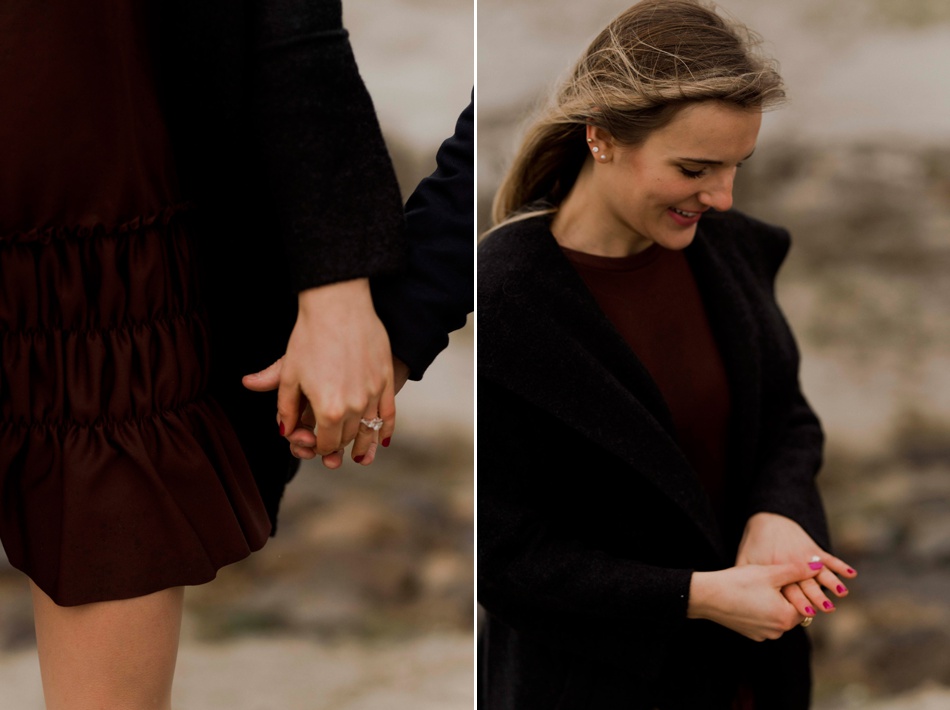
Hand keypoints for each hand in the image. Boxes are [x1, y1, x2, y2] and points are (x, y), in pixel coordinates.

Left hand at [242, 278, 395, 462]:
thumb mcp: (289, 374)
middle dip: (337, 445)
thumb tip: (284, 431)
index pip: (325, 444)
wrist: (338, 307)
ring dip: (362, 444)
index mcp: (327, 410)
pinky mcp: (386, 381)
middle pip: (347, 438)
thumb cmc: (309, 338)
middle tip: (333, 447)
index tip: (316, 446)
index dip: (318, 449)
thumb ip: (285, 408)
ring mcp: (373, 394)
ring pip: (369, 430)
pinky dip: (385, 430)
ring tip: (359, 454)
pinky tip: (383, 440)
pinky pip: (389, 414)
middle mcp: (353, 407)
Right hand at [688, 562, 821, 640]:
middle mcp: (778, 631)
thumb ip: (797, 570)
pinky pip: (764, 621)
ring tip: (760, 586)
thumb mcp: (770, 572)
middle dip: (787, 596)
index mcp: (786, 618)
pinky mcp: (750, 634)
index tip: (789, 576)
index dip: (800, 587)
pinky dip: (761, 610)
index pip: (806, 603)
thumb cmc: (739, 582)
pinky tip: (750, 596)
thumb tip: (818, 566)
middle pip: (792, 611)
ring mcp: (763, 635)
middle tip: (773, 579)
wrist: (707, 596)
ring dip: (774, 603)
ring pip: (777, 616)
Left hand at [736, 512, 856, 619]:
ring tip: (842, 592)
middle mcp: (792, 563)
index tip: (807, 613)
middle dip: (817, 596)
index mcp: (776, 569)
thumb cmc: (754, 543)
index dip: (799, 601)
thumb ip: (746, 580)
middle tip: (827, 608)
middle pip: (807, 583)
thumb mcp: (746, 562)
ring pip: (820, 572)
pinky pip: (829, 558)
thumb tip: (743, 602)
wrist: (767, 518)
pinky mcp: (813, 548)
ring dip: (832, 582)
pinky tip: (851, 574)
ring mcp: (804, 556)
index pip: (789, 589)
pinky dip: (840, 565)